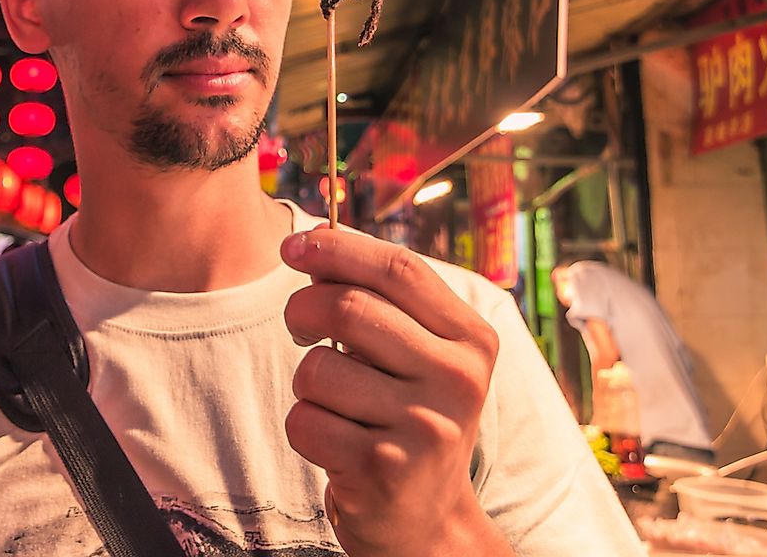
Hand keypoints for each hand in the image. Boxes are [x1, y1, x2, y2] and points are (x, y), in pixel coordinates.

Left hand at [281, 227, 510, 556]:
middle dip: (302, 310)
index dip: (338, 248)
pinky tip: (335, 443)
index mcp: (472, 340)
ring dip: (306, 382)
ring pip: (317, 368)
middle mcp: (457, 381)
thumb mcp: (416, 357)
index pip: (399, 270)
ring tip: (336, 404)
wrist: (428, 522)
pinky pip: (304, 421)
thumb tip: (312, 247)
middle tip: (300, 326)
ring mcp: (422, 428)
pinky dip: (303, 427)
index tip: (294, 245)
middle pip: (349, 308)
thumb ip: (377, 301)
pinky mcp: (382, 471)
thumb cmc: (409, 418)